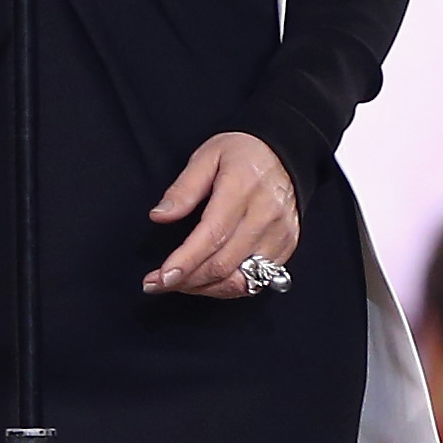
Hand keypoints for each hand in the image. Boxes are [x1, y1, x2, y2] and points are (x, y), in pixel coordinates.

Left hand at [146, 132, 300, 298]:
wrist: (285, 153)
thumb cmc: (243, 153)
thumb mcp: (206, 157)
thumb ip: (183, 189)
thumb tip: (159, 216)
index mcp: (243, 190)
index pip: (212, 235)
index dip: (186, 261)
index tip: (162, 277)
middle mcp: (266, 216)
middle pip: (224, 263)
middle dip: (186, 280)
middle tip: (155, 284)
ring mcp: (280, 234)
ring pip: (241, 279)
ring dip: (204, 288)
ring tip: (176, 285)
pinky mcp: (286, 246)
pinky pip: (257, 280)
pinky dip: (228, 287)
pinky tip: (205, 282)